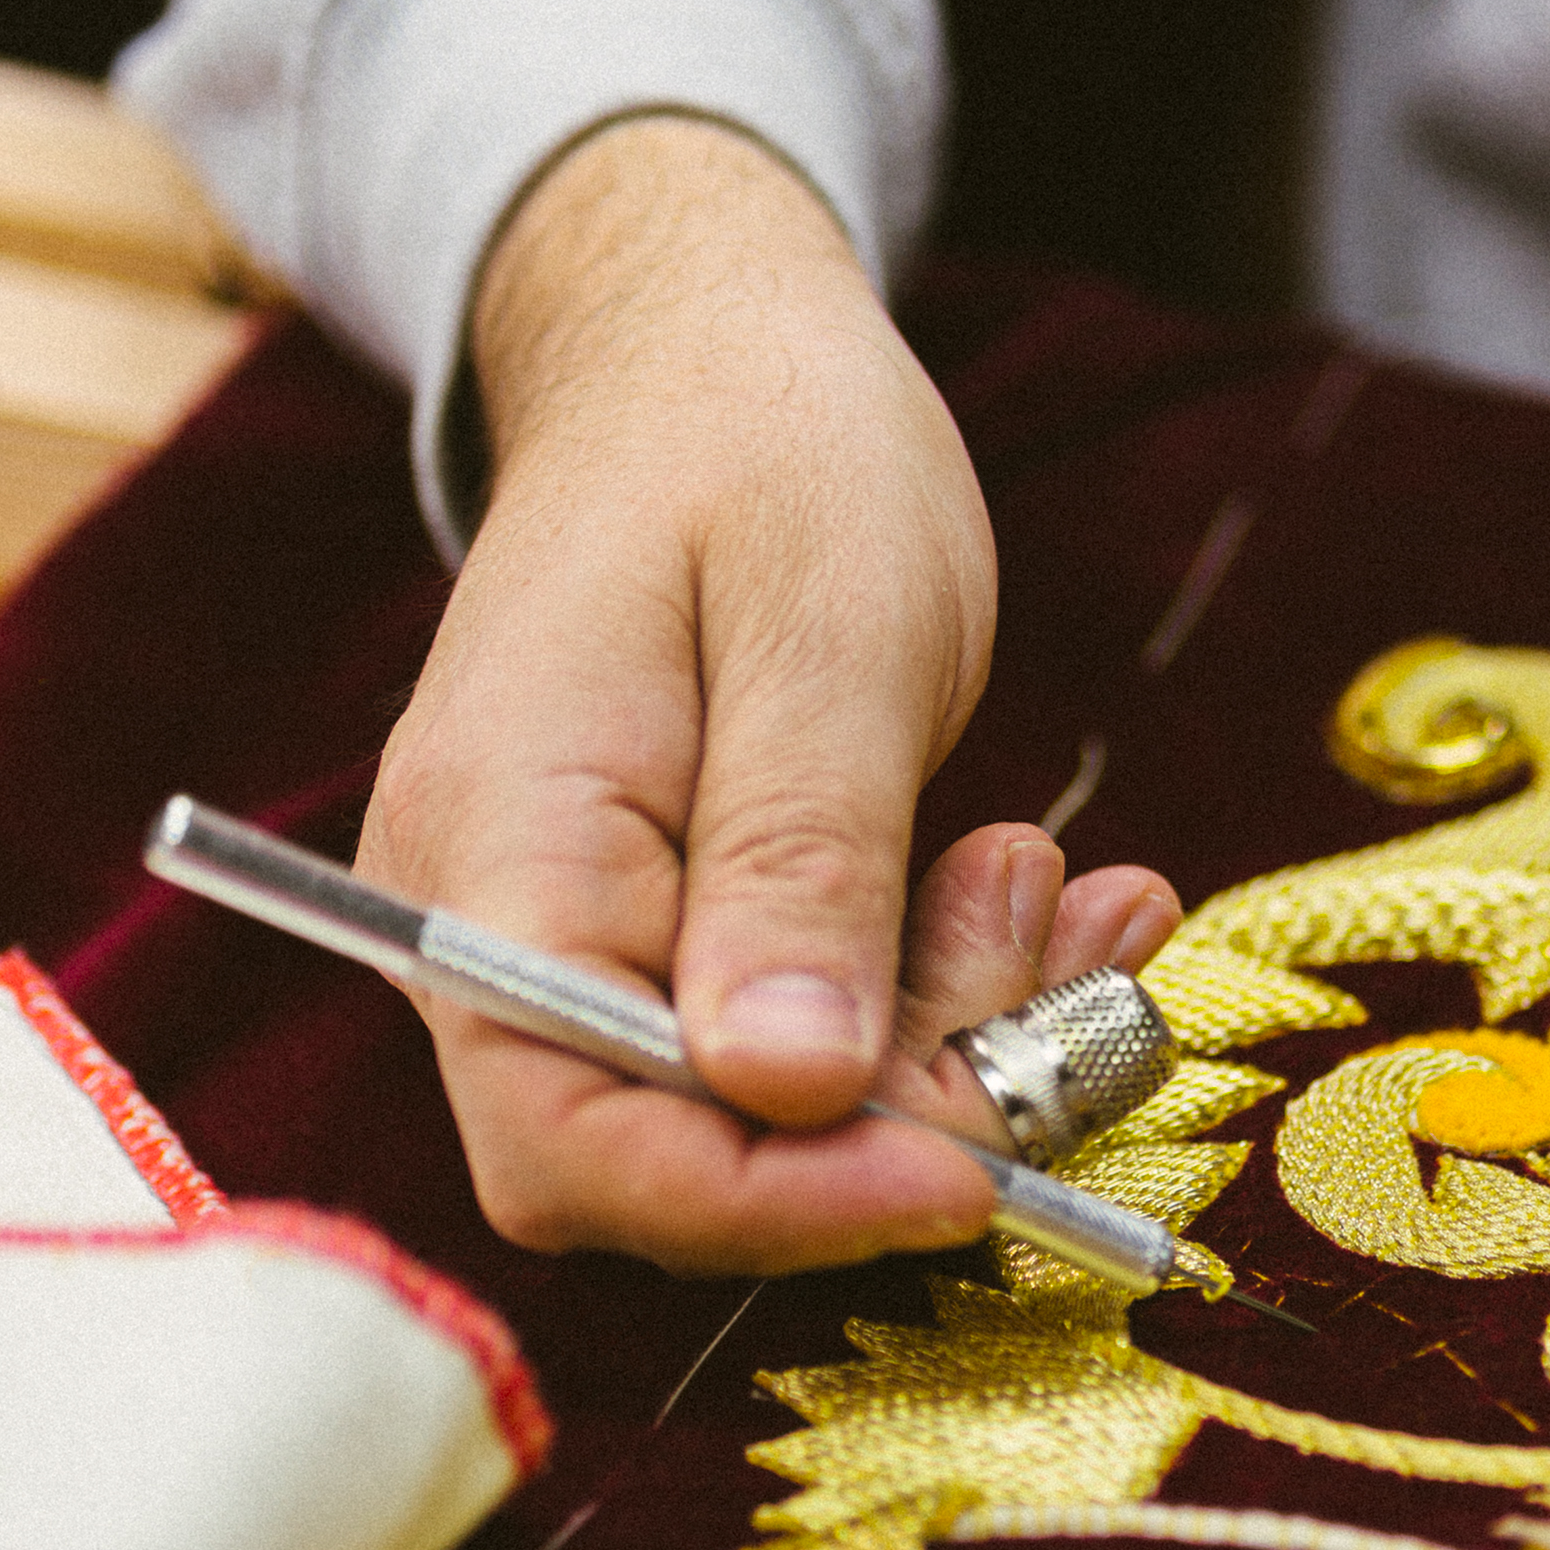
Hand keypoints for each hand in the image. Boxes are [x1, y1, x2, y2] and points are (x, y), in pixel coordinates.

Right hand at [357, 116, 1179, 1271]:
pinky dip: (944, 1001)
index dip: (773, 1201)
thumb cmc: (764, 444)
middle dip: (890, 1117)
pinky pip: (808, 1039)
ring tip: (1053, 882)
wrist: (710, 348)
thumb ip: (798, 859)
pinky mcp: (676, 936)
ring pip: (766, 1115)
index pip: (579, 1136)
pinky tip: (1046, 903)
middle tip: (1048, 963)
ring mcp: (581, 937)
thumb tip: (788, 1090)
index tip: (972, 1173)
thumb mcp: (828, 627)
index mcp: (496, 847)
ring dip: (947, 1044)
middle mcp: (500, 925)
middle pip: (672, 1158)